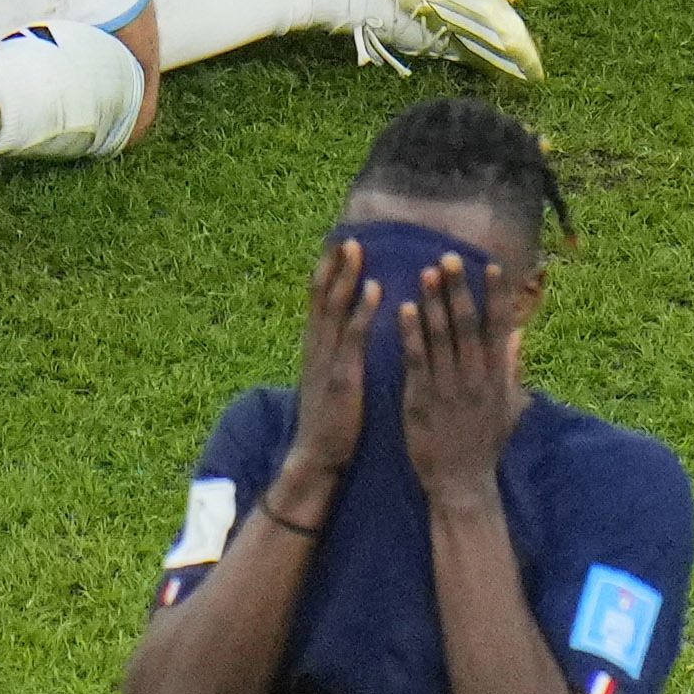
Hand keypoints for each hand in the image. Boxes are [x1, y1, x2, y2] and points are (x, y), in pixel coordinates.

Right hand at [288, 236, 378, 474]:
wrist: (318, 459)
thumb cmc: (333, 424)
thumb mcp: (331, 382)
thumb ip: (338, 357)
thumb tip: (347, 338)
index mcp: (316, 348)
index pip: (318, 301)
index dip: (327, 272)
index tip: (338, 244)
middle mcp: (317, 348)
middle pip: (321, 295)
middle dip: (333, 264)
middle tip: (346, 234)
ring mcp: (327, 360)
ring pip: (333, 308)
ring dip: (345, 276)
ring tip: (357, 248)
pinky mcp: (342, 377)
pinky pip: (353, 336)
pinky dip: (363, 310)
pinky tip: (377, 289)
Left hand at [395, 252, 530, 506]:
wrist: (461, 483)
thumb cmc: (484, 445)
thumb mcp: (508, 407)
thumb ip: (512, 368)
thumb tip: (518, 335)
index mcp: (496, 378)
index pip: (499, 328)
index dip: (495, 295)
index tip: (490, 265)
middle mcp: (475, 379)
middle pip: (469, 325)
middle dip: (460, 290)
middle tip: (450, 257)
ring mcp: (448, 389)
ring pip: (442, 338)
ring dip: (434, 303)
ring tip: (426, 272)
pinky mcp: (422, 401)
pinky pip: (417, 361)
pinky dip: (411, 334)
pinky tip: (404, 310)